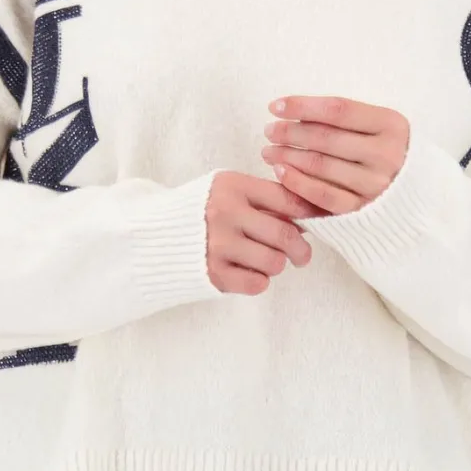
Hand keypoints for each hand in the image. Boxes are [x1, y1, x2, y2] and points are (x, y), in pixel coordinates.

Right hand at [205, 170, 323, 294]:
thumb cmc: (201, 214)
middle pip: (285, 234)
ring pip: (275, 262)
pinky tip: (248, 273)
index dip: (310, 214)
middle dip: (301, 250)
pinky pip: (257, 284)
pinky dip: (259, 281)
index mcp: (232, 186)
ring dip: (276, 265)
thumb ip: (264, 200)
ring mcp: (217, 244)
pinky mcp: (213, 273)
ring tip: (265, 261)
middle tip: (301, 256)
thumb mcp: (228, 192)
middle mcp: (224, 213)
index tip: (316, 224)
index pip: (287, 199)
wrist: (154, 239)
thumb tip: (312, 214)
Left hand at [260, 95, 409, 212]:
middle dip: (290, 133)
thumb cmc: (387, 155)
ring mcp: (375, 185)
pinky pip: (322, 195)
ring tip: (269, 151)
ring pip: (321, 165)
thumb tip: (296, 112)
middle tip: (269, 130)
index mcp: (391, 125)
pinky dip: (297, 183)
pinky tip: (280, 172)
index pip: (338, 110)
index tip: (275, 106)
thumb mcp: (379, 129)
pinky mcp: (362, 211)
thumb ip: (347, 120)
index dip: (302, 106)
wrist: (414, 199)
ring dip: (288, 156)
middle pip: (326, 138)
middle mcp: (386, 155)